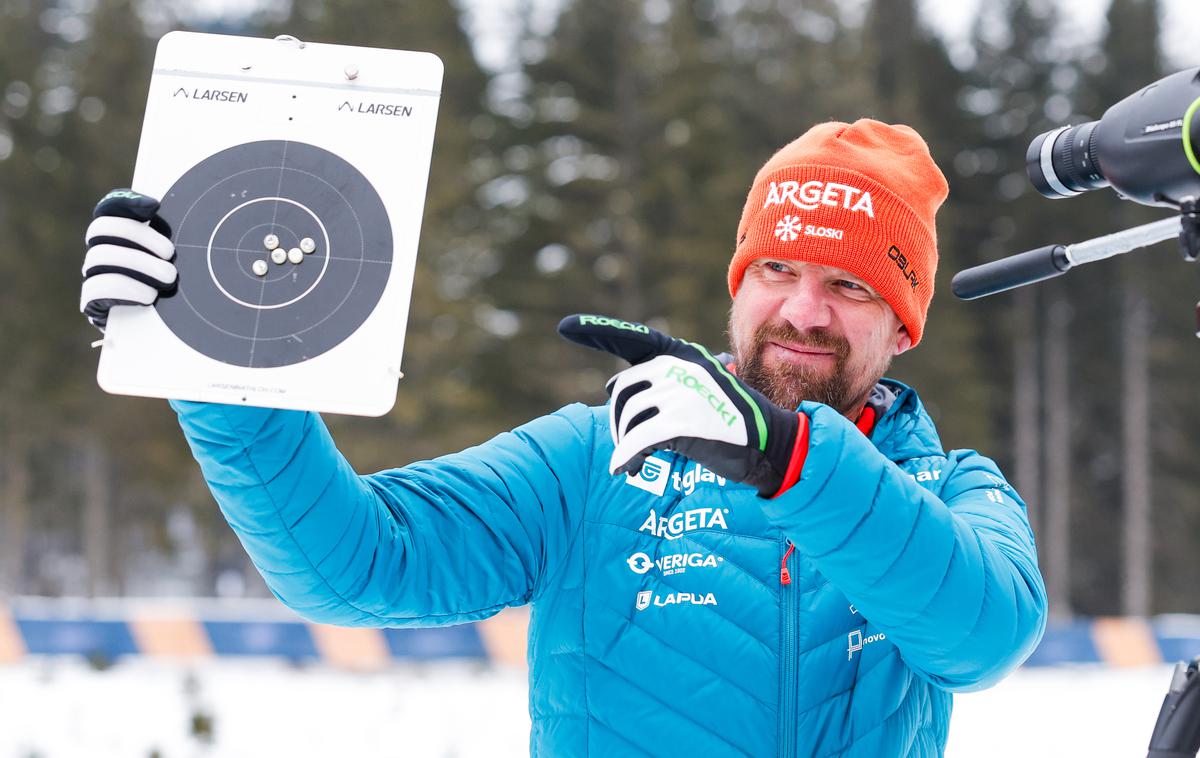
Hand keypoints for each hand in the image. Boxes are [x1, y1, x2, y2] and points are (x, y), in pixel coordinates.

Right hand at [80, 189, 176, 330]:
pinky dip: (127, 289)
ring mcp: (93, 277)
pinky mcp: (92, 304)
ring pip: (100, 257)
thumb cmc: (174, 288)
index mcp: (118, 237)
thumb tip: (158, 207)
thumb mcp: (177, 259)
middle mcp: (100, 253)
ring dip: (140, 265)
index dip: (125, 201)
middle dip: (140, 237)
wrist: (162, 332)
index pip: (108, 209)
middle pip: (101, 229)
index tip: (154, 206)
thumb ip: (170, 233)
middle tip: (170, 253)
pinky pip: (97, 288)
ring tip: (169, 278)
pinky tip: (149, 296)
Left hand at [558, 314, 809, 497]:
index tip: (565, 326)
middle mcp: (678, 366)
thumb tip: (611, 388)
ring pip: (627, 419)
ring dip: (625, 444)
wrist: (769, 442)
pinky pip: (638, 442)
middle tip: (630, 444)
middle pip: (622, 393)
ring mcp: (681, 392)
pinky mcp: (683, 422)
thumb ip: (659, 381)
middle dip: (619, 421)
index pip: (632, 338)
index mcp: (680, 354)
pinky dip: (626, 458)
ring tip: (634, 460)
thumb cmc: (727, 418)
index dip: (597, 331)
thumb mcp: (696, 386)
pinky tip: (627, 470)